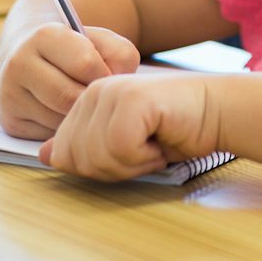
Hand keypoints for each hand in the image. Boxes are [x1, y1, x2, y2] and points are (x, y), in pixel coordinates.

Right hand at [0, 23, 141, 139]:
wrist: (32, 56)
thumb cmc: (75, 50)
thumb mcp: (100, 40)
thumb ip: (120, 55)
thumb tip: (113, 87)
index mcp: (44, 36)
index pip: (85, 63)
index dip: (104, 74)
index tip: (107, 76)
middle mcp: (19, 63)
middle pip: (69, 97)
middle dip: (90, 101)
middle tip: (98, 98)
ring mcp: (10, 94)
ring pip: (58, 121)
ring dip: (78, 118)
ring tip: (84, 106)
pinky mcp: (9, 121)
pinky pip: (46, 137)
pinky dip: (64, 132)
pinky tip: (67, 116)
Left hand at [39, 72, 220, 181]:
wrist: (216, 111)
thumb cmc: (173, 131)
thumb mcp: (120, 147)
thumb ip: (83, 148)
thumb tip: (45, 154)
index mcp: (87, 101)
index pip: (64, 154)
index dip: (99, 168)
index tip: (129, 153)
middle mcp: (94, 92)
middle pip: (76, 157)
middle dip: (113, 168)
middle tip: (143, 150)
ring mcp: (111, 93)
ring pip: (97, 155)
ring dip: (131, 163)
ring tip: (153, 143)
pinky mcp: (132, 101)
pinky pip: (121, 148)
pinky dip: (145, 156)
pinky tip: (160, 139)